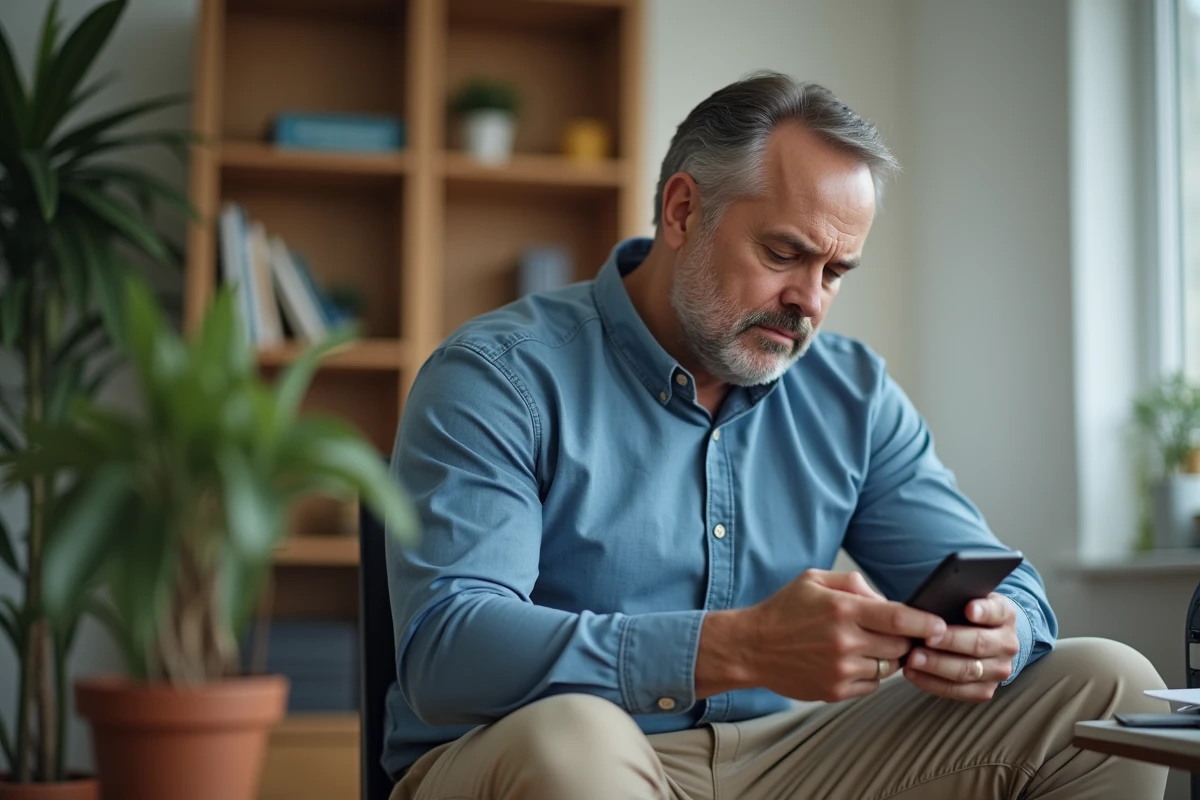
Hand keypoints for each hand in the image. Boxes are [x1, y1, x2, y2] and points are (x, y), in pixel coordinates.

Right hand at [698, 570, 946, 702]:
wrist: (751, 647)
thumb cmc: (785, 609)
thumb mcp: (814, 580)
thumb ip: (854, 583)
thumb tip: (888, 599)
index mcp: (842, 610)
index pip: (899, 618)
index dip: (926, 623)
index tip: (941, 625)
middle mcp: (844, 641)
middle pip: (900, 646)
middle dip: (904, 639)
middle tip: (894, 632)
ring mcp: (840, 670)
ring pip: (889, 668)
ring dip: (887, 657)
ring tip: (866, 645)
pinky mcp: (835, 691)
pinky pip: (872, 685)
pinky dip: (870, 673)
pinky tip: (850, 660)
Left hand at [903, 593, 1019, 701]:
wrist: (987, 639)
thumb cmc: (967, 616)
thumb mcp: (969, 598)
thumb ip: (957, 597)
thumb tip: (933, 599)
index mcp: (1005, 616)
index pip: (996, 611)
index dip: (983, 611)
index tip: (969, 610)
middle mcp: (1007, 644)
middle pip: (979, 644)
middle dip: (950, 642)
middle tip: (926, 639)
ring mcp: (999, 670)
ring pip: (967, 671)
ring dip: (937, 666)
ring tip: (913, 659)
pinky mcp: (986, 690)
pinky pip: (958, 690)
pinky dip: (932, 683)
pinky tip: (913, 673)